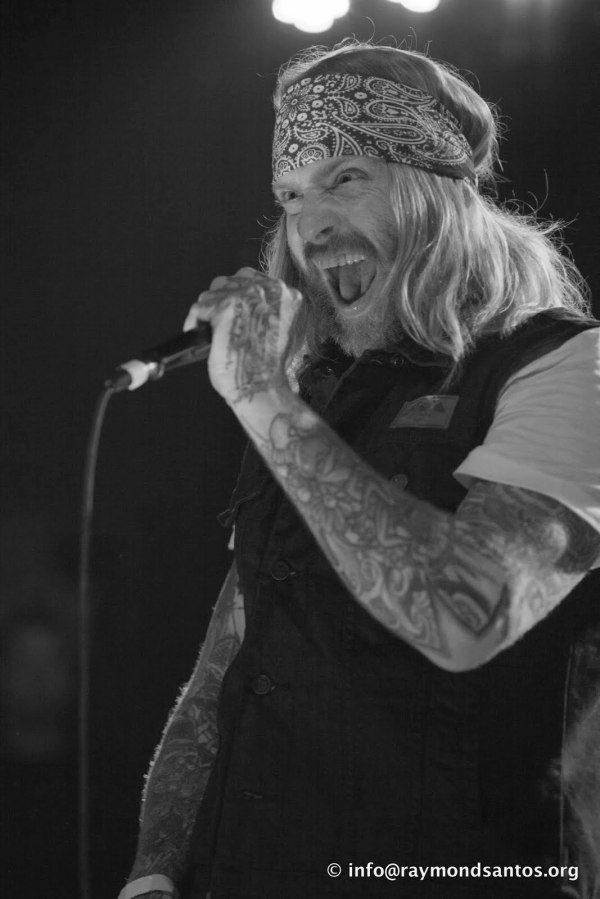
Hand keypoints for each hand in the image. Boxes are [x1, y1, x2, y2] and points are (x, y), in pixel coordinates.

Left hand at [183, 268, 301, 405]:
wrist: (262, 387)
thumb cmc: (269, 370)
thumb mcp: (278, 331)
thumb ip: (267, 312)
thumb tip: (245, 307)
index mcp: (288, 294)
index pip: (251, 280)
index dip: (237, 298)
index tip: (230, 315)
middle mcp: (271, 288)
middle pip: (230, 281)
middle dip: (220, 301)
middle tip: (217, 325)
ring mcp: (249, 295)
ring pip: (213, 292)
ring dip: (207, 313)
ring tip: (209, 333)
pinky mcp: (228, 306)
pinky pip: (200, 307)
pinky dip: (195, 322)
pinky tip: (201, 336)